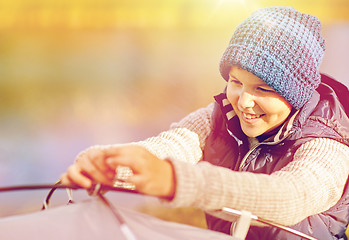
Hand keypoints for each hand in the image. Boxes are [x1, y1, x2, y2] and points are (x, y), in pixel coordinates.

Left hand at [60, 145, 174, 198]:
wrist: (170, 178)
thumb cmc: (151, 168)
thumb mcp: (140, 157)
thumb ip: (124, 156)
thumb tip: (105, 156)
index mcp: (137, 150)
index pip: (115, 149)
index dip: (103, 154)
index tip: (94, 161)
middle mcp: (140, 156)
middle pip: (119, 153)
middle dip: (105, 160)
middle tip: (96, 166)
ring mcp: (143, 168)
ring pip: (126, 163)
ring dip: (113, 167)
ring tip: (105, 172)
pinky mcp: (145, 181)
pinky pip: (131, 180)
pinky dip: (122, 180)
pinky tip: (116, 183)